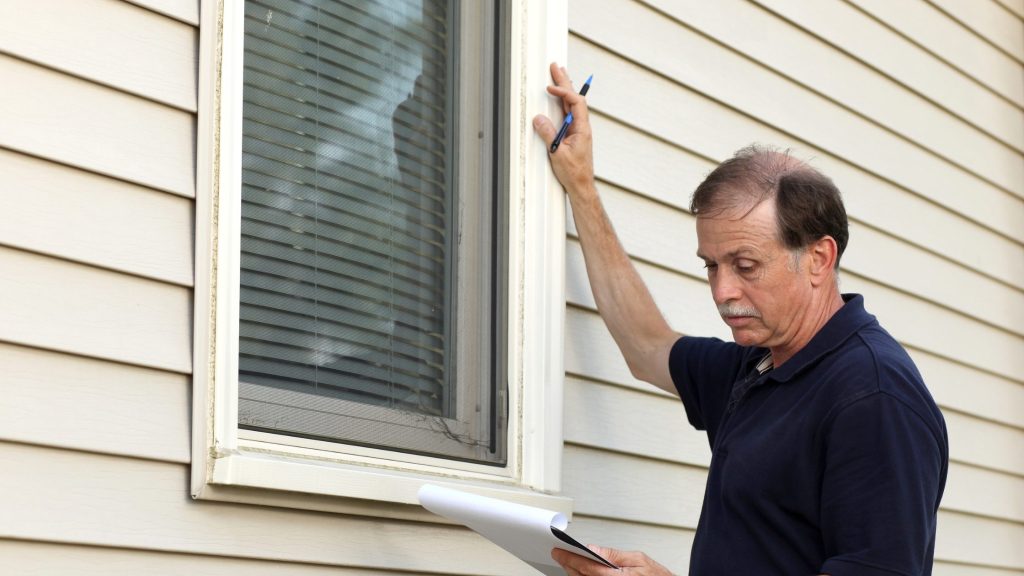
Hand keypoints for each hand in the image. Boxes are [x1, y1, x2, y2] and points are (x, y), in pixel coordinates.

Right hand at [532, 62, 595, 196]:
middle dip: (564, 82)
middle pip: (574, 99)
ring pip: (571, 104)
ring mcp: (577, 130)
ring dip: (564, 89)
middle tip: (556, 67)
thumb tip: (538, 119)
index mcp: (582, 128)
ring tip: (558, 74)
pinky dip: (563, 102)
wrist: (581, 185)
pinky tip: (560, 97)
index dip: (564, 91)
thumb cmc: (574, 172)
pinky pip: (568, 113)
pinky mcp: (572, 135)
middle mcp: (581, 126)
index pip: (575, 102)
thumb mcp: (558, 153)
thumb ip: (549, 134)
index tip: (550, 87)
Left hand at [552, 545, 674, 575]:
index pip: (587, 567)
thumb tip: (594, 549)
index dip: (570, 558)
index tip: (559, 552)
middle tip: (559, 555)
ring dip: (575, 574)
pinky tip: (580, 574)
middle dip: (569, 565)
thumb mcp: (639, 559)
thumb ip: (614, 555)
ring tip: (568, 563)